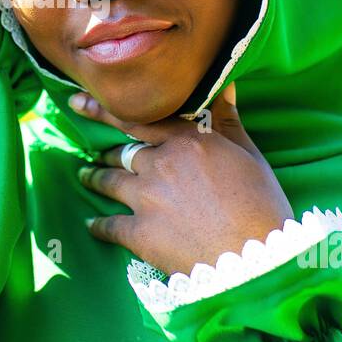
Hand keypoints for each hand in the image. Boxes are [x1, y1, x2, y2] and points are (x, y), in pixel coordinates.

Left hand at [71, 83, 294, 276]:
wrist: (254, 260)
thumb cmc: (261, 206)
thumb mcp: (249, 157)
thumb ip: (227, 121)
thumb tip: (223, 82)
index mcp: (187, 141)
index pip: (139, 118)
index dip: (106, 110)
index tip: (80, 101)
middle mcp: (161, 163)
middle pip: (121, 150)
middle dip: (101, 148)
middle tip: (86, 147)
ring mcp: (146, 198)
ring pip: (109, 180)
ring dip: (94, 177)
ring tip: (84, 175)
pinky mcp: (139, 232)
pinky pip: (108, 225)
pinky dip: (97, 225)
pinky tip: (91, 225)